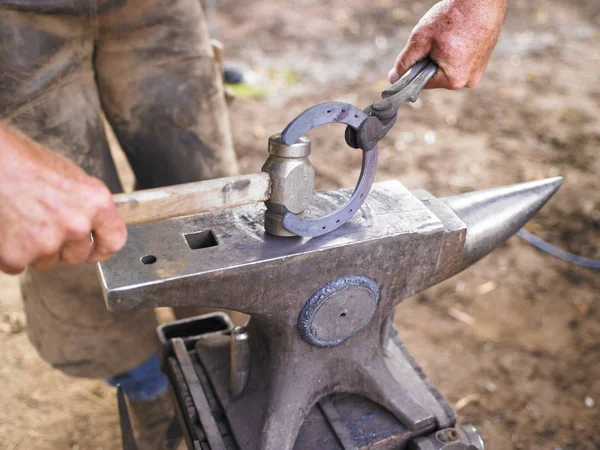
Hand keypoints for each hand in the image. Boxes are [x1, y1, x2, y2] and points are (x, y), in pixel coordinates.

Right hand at [0, 124, 126, 273]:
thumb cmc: (27, 163)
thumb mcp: (73, 177)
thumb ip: (88, 206)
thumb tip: (94, 225)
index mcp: (96, 203)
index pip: (114, 241)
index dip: (103, 247)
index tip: (96, 249)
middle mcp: (76, 225)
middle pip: (78, 256)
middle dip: (63, 247)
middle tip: (45, 224)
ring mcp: (47, 242)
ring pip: (47, 262)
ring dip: (36, 249)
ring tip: (23, 220)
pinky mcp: (17, 255)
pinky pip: (18, 266)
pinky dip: (11, 253)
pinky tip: (8, 229)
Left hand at [389, 0, 507, 88]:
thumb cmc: (452, 17)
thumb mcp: (420, 39)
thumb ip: (405, 61)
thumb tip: (393, 78)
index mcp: (453, 80)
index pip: (423, 84)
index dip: (414, 70)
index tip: (414, 54)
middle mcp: (469, 81)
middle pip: (437, 76)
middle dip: (430, 60)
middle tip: (433, 40)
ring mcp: (479, 70)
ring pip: (449, 68)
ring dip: (442, 55)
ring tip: (447, 36)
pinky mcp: (484, 60)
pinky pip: (461, 60)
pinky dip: (455, 51)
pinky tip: (456, 35)